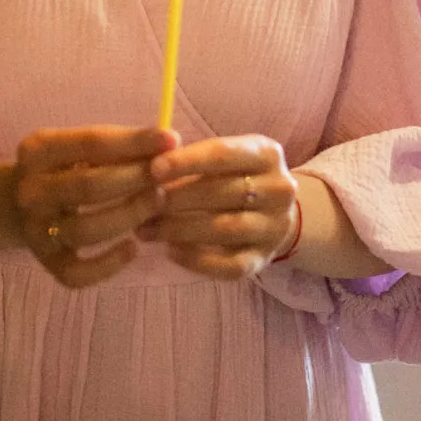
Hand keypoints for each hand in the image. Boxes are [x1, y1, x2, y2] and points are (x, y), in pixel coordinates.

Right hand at [10, 126, 175, 289]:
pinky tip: (133, 248)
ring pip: (86, 230)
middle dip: (134, 180)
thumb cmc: (67, 169)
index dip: (135, 142)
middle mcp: (30, 191)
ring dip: (129, 216)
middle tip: (164, 178)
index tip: (172, 140)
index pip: (91, 142)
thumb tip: (169, 144)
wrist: (20, 204)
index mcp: (37, 150)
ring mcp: (35, 230)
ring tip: (157, 203)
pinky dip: (108, 265)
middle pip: (88, 186)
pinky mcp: (46, 262)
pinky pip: (77, 273)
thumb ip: (120, 146)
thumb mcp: (82, 148)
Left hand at [140, 135, 298, 280]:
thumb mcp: (224, 159)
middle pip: (222, 192)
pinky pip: (228, 265)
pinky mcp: (263, 260)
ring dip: (179, 229)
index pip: (223, 154)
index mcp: (267, 154)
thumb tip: (149, 168)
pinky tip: (171, 251)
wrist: (276, 215)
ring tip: (146, 229)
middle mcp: (278, 190)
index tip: (153, 168)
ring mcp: (274, 227)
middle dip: (176, 198)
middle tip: (143, 203)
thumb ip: (192, 160)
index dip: (186, 161)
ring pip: (224, 228)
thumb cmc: (235, 178)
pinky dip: (196, 260)